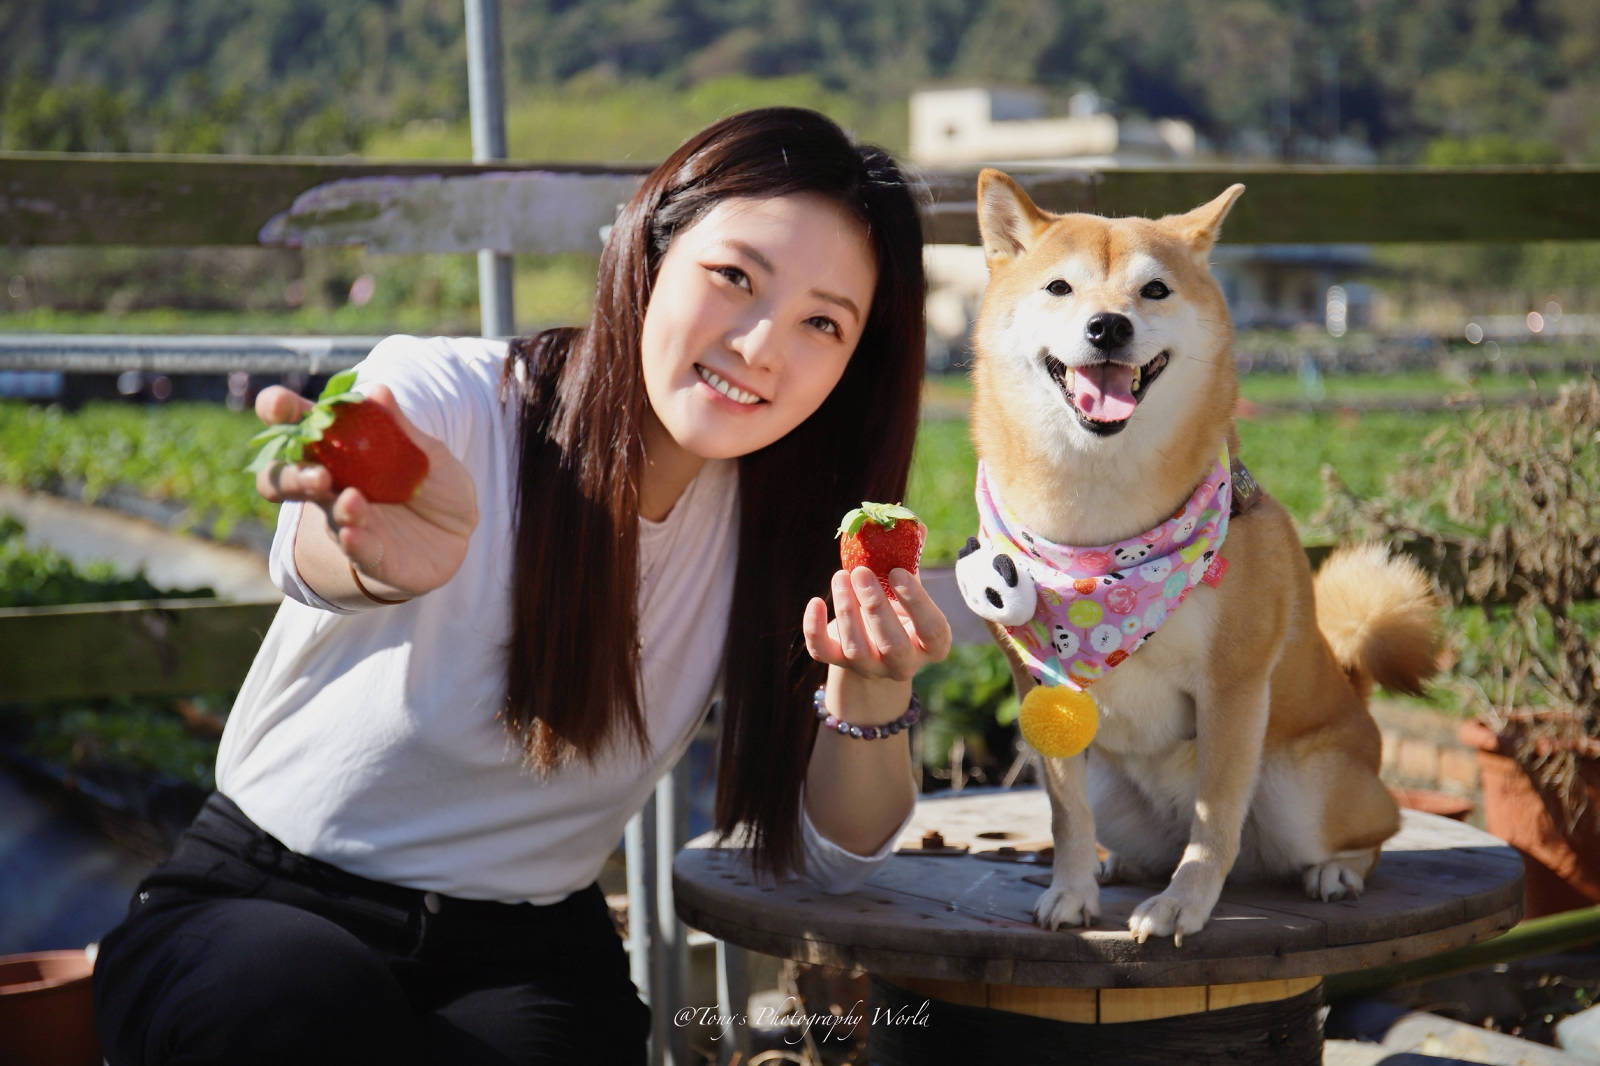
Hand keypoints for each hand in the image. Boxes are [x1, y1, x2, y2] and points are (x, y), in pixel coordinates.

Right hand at [253, 383, 477, 596]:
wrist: (457, 536)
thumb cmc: (432, 486)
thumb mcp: (427, 453)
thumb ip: (401, 428)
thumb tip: (377, 391)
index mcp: (339, 452)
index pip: (300, 429)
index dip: (280, 415)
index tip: (277, 404)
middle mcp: (332, 489)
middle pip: (287, 480)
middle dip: (292, 475)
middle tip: (317, 473)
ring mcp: (347, 523)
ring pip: (324, 515)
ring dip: (334, 507)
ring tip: (351, 499)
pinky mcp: (371, 556)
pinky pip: (356, 550)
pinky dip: (353, 541)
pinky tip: (354, 533)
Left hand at [802, 566, 951, 683]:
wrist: (871, 641)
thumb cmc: (897, 607)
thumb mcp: (908, 588)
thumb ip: (909, 560)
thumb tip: (912, 522)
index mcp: (931, 645)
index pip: (932, 630)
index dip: (916, 602)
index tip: (897, 571)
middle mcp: (903, 664)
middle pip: (893, 645)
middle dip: (876, 607)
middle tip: (861, 571)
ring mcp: (871, 668)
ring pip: (856, 649)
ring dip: (846, 610)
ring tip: (840, 576)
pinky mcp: (840, 664)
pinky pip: (823, 653)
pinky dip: (815, 629)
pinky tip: (815, 602)